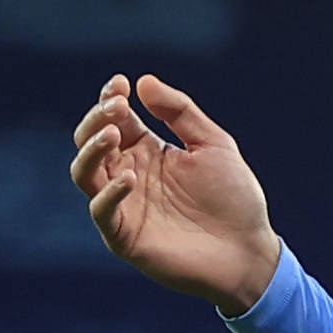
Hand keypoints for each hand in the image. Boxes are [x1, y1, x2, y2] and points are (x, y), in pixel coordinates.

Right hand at [73, 74, 282, 315]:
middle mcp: (128, 175)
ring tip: (112, 133)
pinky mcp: (124, 237)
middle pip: (91, 142)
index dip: (110, 99)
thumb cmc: (234, 198)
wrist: (248, 251)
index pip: (114, 119)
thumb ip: (179, 112)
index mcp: (146, 151)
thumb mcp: (212, 143)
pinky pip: (102, 212)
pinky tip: (130, 177)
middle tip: (116, 106)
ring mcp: (124, 206)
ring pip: (84, 173)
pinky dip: (109, 192)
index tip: (121, 84)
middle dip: (97, 119)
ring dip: (91, 150)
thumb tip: (143, 81)